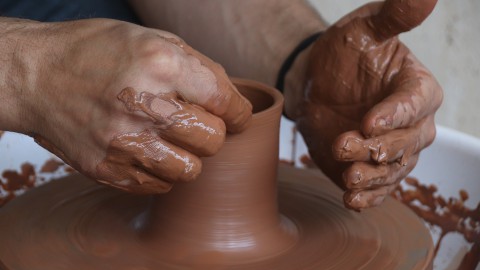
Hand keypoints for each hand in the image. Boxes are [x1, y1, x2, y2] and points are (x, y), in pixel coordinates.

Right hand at [23, 19, 251, 192]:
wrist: (36, 77)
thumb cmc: (97, 52)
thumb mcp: (151, 39)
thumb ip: (199, 68)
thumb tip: (231, 100)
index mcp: (160, 66)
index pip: (226, 103)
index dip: (240, 113)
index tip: (238, 118)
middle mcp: (144, 106)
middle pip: (214, 141)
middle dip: (212, 131)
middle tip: (194, 121)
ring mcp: (124, 143)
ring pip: (190, 170)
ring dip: (188, 155)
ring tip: (171, 138)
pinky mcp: (107, 168)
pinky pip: (159, 185)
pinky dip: (162, 170)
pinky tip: (148, 149)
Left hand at [291, 0, 441, 209]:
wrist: (317, 82)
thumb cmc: (344, 53)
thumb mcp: (365, 28)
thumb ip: (393, 16)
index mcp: (416, 87)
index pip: (415, 104)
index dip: (394, 115)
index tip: (368, 122)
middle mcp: (411, 123)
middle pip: (407, 142)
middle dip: (379, 148)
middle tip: (346, 144)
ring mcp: (391, 148)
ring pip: (393, 169)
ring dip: (372, 176)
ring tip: (348, 178)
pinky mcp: (371, 167)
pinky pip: (378, 187)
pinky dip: (367, 197)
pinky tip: (351, 200)